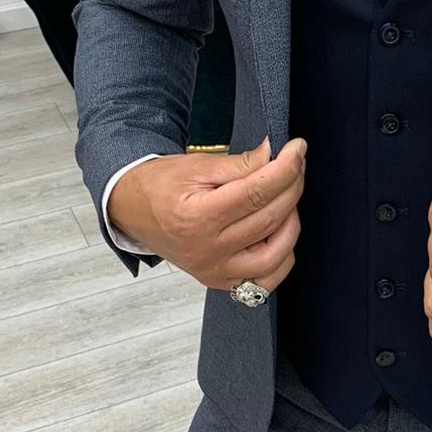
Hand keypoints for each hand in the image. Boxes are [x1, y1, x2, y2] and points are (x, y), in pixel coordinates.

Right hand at [108, 135, 305, 293]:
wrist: (134, 210)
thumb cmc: (161, 185)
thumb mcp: (197, 165)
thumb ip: (239, 164)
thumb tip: (275, 155)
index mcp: (197, 218)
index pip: (256, 193)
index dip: (285, 168)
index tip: (297, 149)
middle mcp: (207, 251)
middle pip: (270, 220)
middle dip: (292, 187)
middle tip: (295, 165)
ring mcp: (215, 271)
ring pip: (276, 255)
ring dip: (291, 222)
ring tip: (285, 198)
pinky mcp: (221, 282)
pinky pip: (266, 279)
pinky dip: (282, 257)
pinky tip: (279, 233)